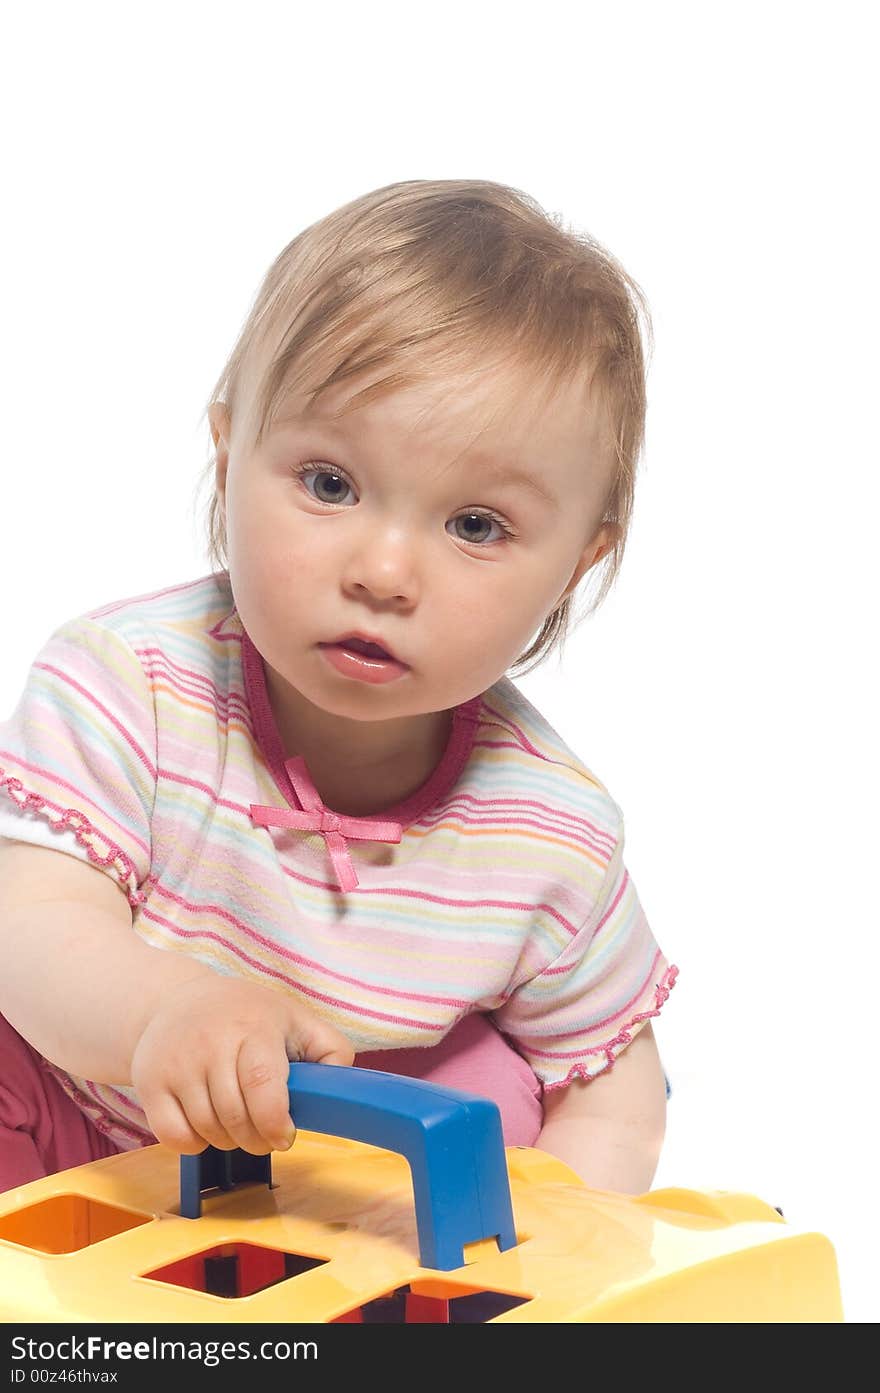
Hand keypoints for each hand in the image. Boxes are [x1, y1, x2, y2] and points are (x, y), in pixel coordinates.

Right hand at [130, 973, 353, 1154]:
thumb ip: (329, 1049)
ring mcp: (176, 1063)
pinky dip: (194, 1144)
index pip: (262, 1083)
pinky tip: (206, 1125)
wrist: (174, 1001)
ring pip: (207, 1129)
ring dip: (228, 1141)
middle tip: (265, 1135)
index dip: (275, 1121)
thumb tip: (343, 1087)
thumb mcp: (293, 1019)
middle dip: (256, 1139)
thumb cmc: (245, 1016)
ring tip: (238, 1125)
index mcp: (253, 1027)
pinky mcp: (150, 1083)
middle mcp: (210, 1042)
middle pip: (235, 1116)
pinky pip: (174, 1137)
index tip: (285, 1135)